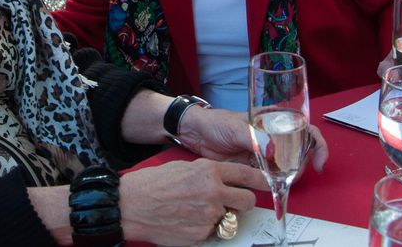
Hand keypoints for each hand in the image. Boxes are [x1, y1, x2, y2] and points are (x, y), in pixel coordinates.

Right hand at [119, 158, 265, 245]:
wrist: (132, 204)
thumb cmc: (153, 184)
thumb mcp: (184, 167)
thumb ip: (208, 174)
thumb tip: (224, 182)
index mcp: (208, 171)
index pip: (245, 174)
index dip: (260, 179)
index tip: (268, 182)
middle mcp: (213, 192)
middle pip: (247, 200)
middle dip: (242, 202)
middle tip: (230, 202)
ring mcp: (209, 216)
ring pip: (230, 218)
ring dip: (220, 216)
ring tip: (197, 212)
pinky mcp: (202, 234)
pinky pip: (214, 232)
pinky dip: (205, 229)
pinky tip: (188, 221)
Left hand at [178, 106, 328, 172]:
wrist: (195, 133)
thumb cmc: (215, 122)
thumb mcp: (236, 128)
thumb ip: (255, 140)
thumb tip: (274, 152)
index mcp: (274, 121)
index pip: (305, 129)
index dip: (317, 145)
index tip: (319, 161)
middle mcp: (273, 137)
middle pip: (300, 152)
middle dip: (302, 165)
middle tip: (292, 175)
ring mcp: (265, 153)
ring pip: (287, 167)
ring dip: (288, 176)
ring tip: (280, 182)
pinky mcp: (254, 167)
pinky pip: (271, 177)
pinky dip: (275, 183)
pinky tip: (272, 186)